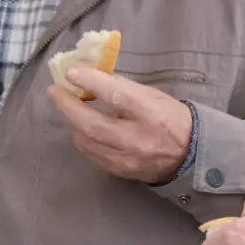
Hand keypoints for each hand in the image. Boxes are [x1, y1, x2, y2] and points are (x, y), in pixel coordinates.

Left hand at [47, 69, 193, 182]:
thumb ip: (123, 87)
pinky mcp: (120, 172)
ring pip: (87, 141)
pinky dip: (83, 138)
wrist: (189, 156)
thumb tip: (93, 77)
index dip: (91, 83)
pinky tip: (83, 129)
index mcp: (151, 113)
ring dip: (74, 123)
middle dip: (68, 107)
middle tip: (55, 92)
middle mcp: (137, 139)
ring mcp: (127, 159)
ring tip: (71, 108)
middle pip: (92, 124)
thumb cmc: (171, 118)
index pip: (116, 96)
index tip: (72, 73)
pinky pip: (92, 154)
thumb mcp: (153, 96)